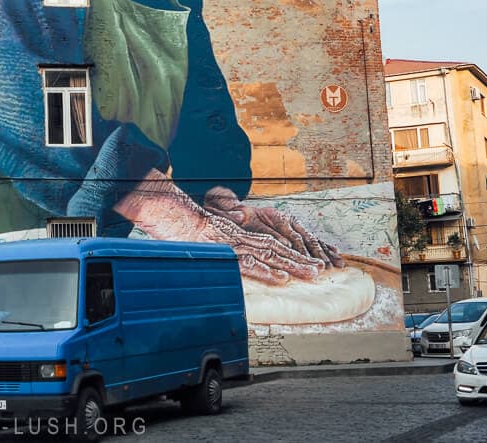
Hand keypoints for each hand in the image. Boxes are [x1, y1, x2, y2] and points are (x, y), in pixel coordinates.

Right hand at [114, 170, 327, 285]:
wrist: (165, 209)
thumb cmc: (178, 221)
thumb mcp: (202, 231)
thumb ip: (217, 239)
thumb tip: (229, 236)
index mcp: (235, 231)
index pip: (267, 242)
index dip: (287, 251)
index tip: (304, 260)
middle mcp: (238, 235)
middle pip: (275, 247)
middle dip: (299, 258)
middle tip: (321, 269)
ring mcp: (232, 242)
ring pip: (270, 254)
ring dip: (293, 264)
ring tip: (313, 273)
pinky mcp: (223, 249)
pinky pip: (249, 262)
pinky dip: (268, 271)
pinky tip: (282, 278)